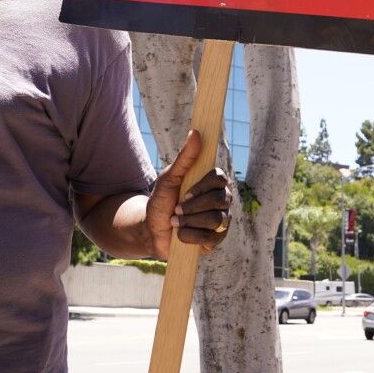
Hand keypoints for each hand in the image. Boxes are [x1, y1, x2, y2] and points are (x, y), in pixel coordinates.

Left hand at [146, 130, 234, 259]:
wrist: (152, 230)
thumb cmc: (161, 201)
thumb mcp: (169, 177)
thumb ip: (184, 157)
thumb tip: (195, 132)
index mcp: (212, 183)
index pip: (220, 178)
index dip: (202, 187)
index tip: (185, 193)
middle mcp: (221, 200)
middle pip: (219, 200)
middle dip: (192, 207)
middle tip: (176, 209)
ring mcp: (221, 221)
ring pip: (216, 220)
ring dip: (189, 221)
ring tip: (176, 222)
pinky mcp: (216, 239)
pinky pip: (211, 238)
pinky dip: (190, 236)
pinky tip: (180, 234)